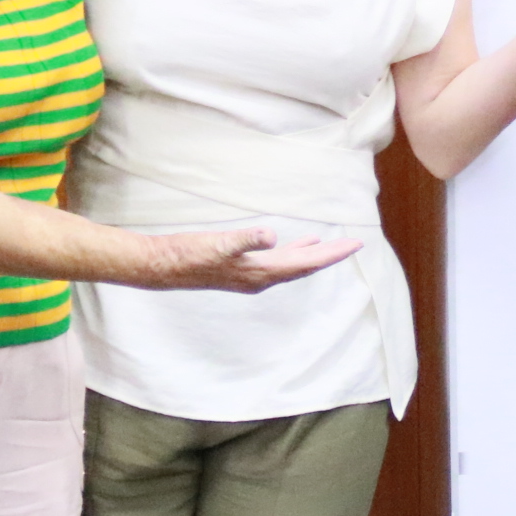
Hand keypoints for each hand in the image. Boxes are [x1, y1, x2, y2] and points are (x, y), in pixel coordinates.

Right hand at [143, 228, 360, 292]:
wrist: (159, 266)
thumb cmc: (187, 254)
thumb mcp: (218, 243)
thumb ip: (245, 240)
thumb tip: (270, 236)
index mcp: (260, 273)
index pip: (305, 264)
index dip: (331, 254)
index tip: (356, 245)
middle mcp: (259, 278)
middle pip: (304, 267)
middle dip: (330, 255)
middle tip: (356, 244)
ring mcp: (249, 275)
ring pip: (290, 265)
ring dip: (312, 255)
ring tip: (331, 246)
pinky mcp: (239, 268)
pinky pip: (275, 261)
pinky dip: (291, 252)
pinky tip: (292, 244)